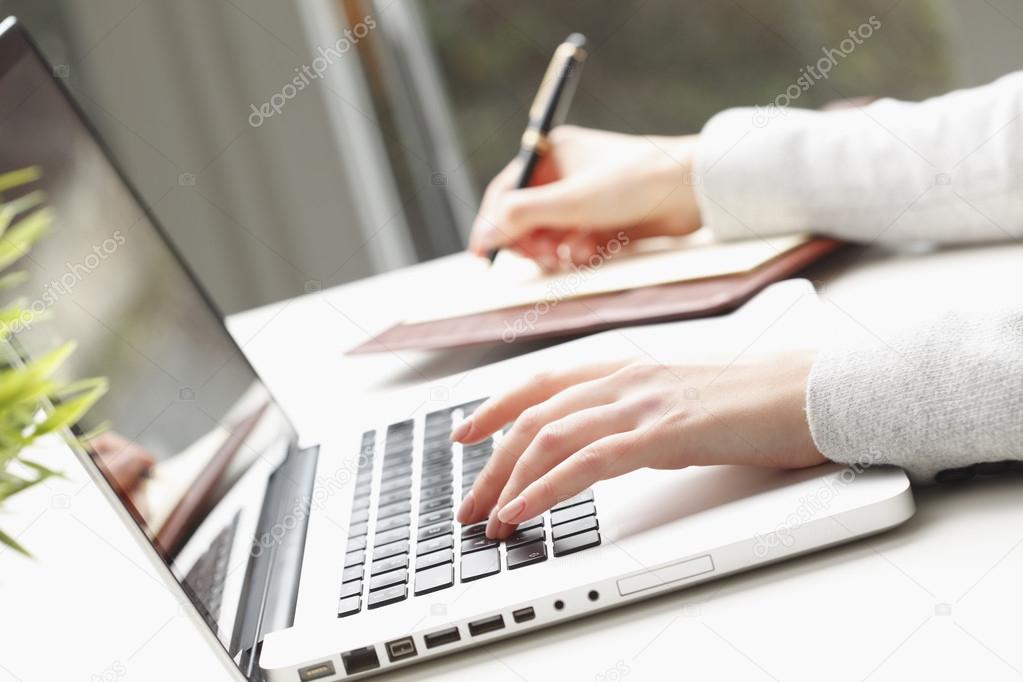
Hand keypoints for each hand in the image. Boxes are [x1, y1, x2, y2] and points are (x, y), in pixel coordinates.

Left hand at [451, 353, 824, 538]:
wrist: (813, 392)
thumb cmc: (753, 403)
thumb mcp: (678, 404)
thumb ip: (637, 417)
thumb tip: (604, 447)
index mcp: (627, 369)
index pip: (542, 383)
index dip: (496, 406)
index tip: (464, 434)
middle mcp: (625, 379)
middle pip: (534, 416)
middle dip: (491, 462)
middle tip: (470, 502)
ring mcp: (643, 403)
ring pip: (551, 436)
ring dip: (509, 480)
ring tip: (488, 518)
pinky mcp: (665, 433)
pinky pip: (587, 462)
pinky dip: (545, 488)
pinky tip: (523, 511)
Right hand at [469, 126, 701, 271]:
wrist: (691, 191)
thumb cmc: (631, 182)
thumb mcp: (568, 201)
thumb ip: (520, 217)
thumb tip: (484, 235)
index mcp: (552, 155)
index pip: (507, 191)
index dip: (492, 223)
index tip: (483, 255)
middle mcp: (566, 175)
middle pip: (527, 218)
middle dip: (529, 242)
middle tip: (539, 258)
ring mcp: (588, 200)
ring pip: (552, 236)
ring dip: (555, 251)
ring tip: (568, 257)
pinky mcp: (607, 222)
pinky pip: (578, 244)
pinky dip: (580, 253)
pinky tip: (592, 252)